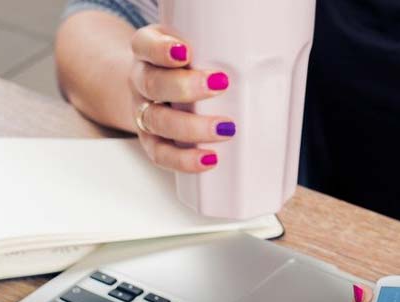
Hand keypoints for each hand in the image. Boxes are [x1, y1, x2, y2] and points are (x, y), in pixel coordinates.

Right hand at [129, 25, 234, 171]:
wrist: (155, 87)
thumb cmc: (184, 65)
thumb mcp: (194, 45)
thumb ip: (213, 47)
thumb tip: (259, 55)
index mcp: (147, 51)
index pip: (145, 45)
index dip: (161, 49)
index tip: (185, 52)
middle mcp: (141, 81)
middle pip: (153, 84)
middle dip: (186, 87)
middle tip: (220, 85)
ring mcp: (143, 112)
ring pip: (157, 121)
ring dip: (192, 127)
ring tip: (224, 129)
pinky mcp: (151, 141)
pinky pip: (161, 153)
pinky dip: (184, 159)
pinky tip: (209, 159)